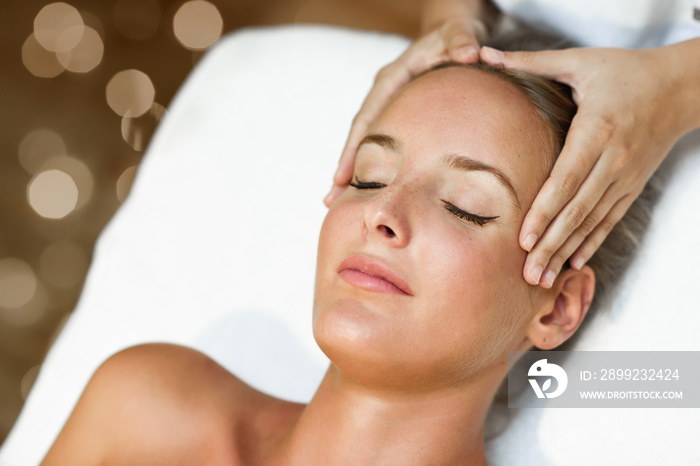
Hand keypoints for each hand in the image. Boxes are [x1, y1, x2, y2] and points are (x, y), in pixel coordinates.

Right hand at [324, 18, 486, 206]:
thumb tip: (471, 54)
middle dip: (345, 167)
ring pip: (368, 142)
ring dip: (354, 171)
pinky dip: (375, 165)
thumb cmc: (454, 34)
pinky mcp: (399, 114)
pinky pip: (383, 142)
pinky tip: (371, 189)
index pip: (366, 117)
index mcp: (391, 79)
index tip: (342, 176)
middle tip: (330, 200)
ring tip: (340, 203)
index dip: (353, 148)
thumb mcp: (458, 32)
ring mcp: (389, 105)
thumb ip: (461, 40)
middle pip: (359, 135)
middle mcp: (384, 94)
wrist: (453, 34)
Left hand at [480, 41, 699, 287]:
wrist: (681, 86)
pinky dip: (592, 242)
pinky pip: (610, 220)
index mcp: (598, 130)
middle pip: (578, 210)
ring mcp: (626, 176)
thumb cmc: (626, 72)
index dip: (545, 212)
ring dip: (567, 251)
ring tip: (543, 278)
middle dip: (551, 245)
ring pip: (593, 222)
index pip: (567, 179)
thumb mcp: (581, 61)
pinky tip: (575, 263)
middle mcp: (614, 159)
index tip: (524, 238)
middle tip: (527, 274)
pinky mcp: (632, 186)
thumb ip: (533, 62)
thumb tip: (488, 54)